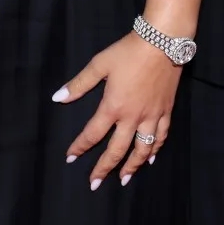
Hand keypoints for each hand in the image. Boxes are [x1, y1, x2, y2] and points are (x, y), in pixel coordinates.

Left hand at [53, 32, 181, 187]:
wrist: (162, 41)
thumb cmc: (128, 51)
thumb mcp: (100, 64)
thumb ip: (79, 84)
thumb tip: (58, 98)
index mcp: (113, 106)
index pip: (92, 134)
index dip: (80, 147)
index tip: (70, 158)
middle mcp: (132, 117)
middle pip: (117, 150)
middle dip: (104, 168)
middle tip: (94, 183)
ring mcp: (151, 116)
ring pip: (142, 149)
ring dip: (132, 166)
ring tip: (124, 179)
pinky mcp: (166, 111)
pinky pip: (161, 136)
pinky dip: (155, 150)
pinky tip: (151, 158)